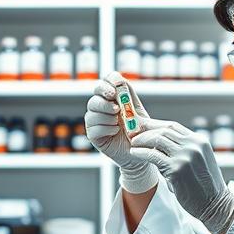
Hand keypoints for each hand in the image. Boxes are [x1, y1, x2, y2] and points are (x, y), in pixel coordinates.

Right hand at [86, 73, 159, 192]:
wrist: (140, 152)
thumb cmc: (139, 131)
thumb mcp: (137, 111)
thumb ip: (129, 96)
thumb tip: (122, 81)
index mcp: (112, 98)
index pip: (106, 81)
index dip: (109, 81)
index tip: (117, 87)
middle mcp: (101, 107)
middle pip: (96, 93)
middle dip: (104, 96)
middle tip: (115, 104)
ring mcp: (95, 120)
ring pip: (93, 110)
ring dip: (107, 115)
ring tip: (119, 122)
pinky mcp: (93, 134)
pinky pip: (94, 127)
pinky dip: (106, 128)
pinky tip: (115, 131)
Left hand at [128, 122, 233, 233]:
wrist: (215, 205)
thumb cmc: (205, 186)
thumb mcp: (199, 161)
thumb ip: (184, 150)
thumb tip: (160, 145)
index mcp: (200, 141)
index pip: (174, 126)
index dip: (156, 124)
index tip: (144, 126)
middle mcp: (194, 145)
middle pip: (164, 130)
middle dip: (146, 130)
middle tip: (134, 132)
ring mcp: (185, 156)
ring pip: (157, 140)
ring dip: (142, 140)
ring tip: (133, 143)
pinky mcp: (176, 169)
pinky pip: (153, 155)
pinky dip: (141, 153)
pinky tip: (134, 153)